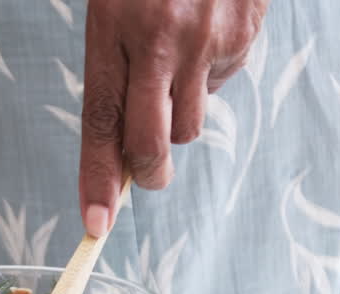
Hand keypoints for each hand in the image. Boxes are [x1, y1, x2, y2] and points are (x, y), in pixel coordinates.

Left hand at [79, 0, 268, 235]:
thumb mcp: (112, 9)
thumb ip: (115, 73)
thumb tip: (121, 148)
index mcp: (113, 30)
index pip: (100, 123)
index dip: (97, 180)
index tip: (95, 225)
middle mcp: (161, 41)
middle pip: (152, 144)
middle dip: (147, 173)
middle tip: (147, 175)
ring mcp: (207, 41)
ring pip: (190, 125)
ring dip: (179, 115)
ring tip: (175, 67)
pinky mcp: (243, 37)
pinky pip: (221, 85)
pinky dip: (210, 76)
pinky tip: (204, 36)